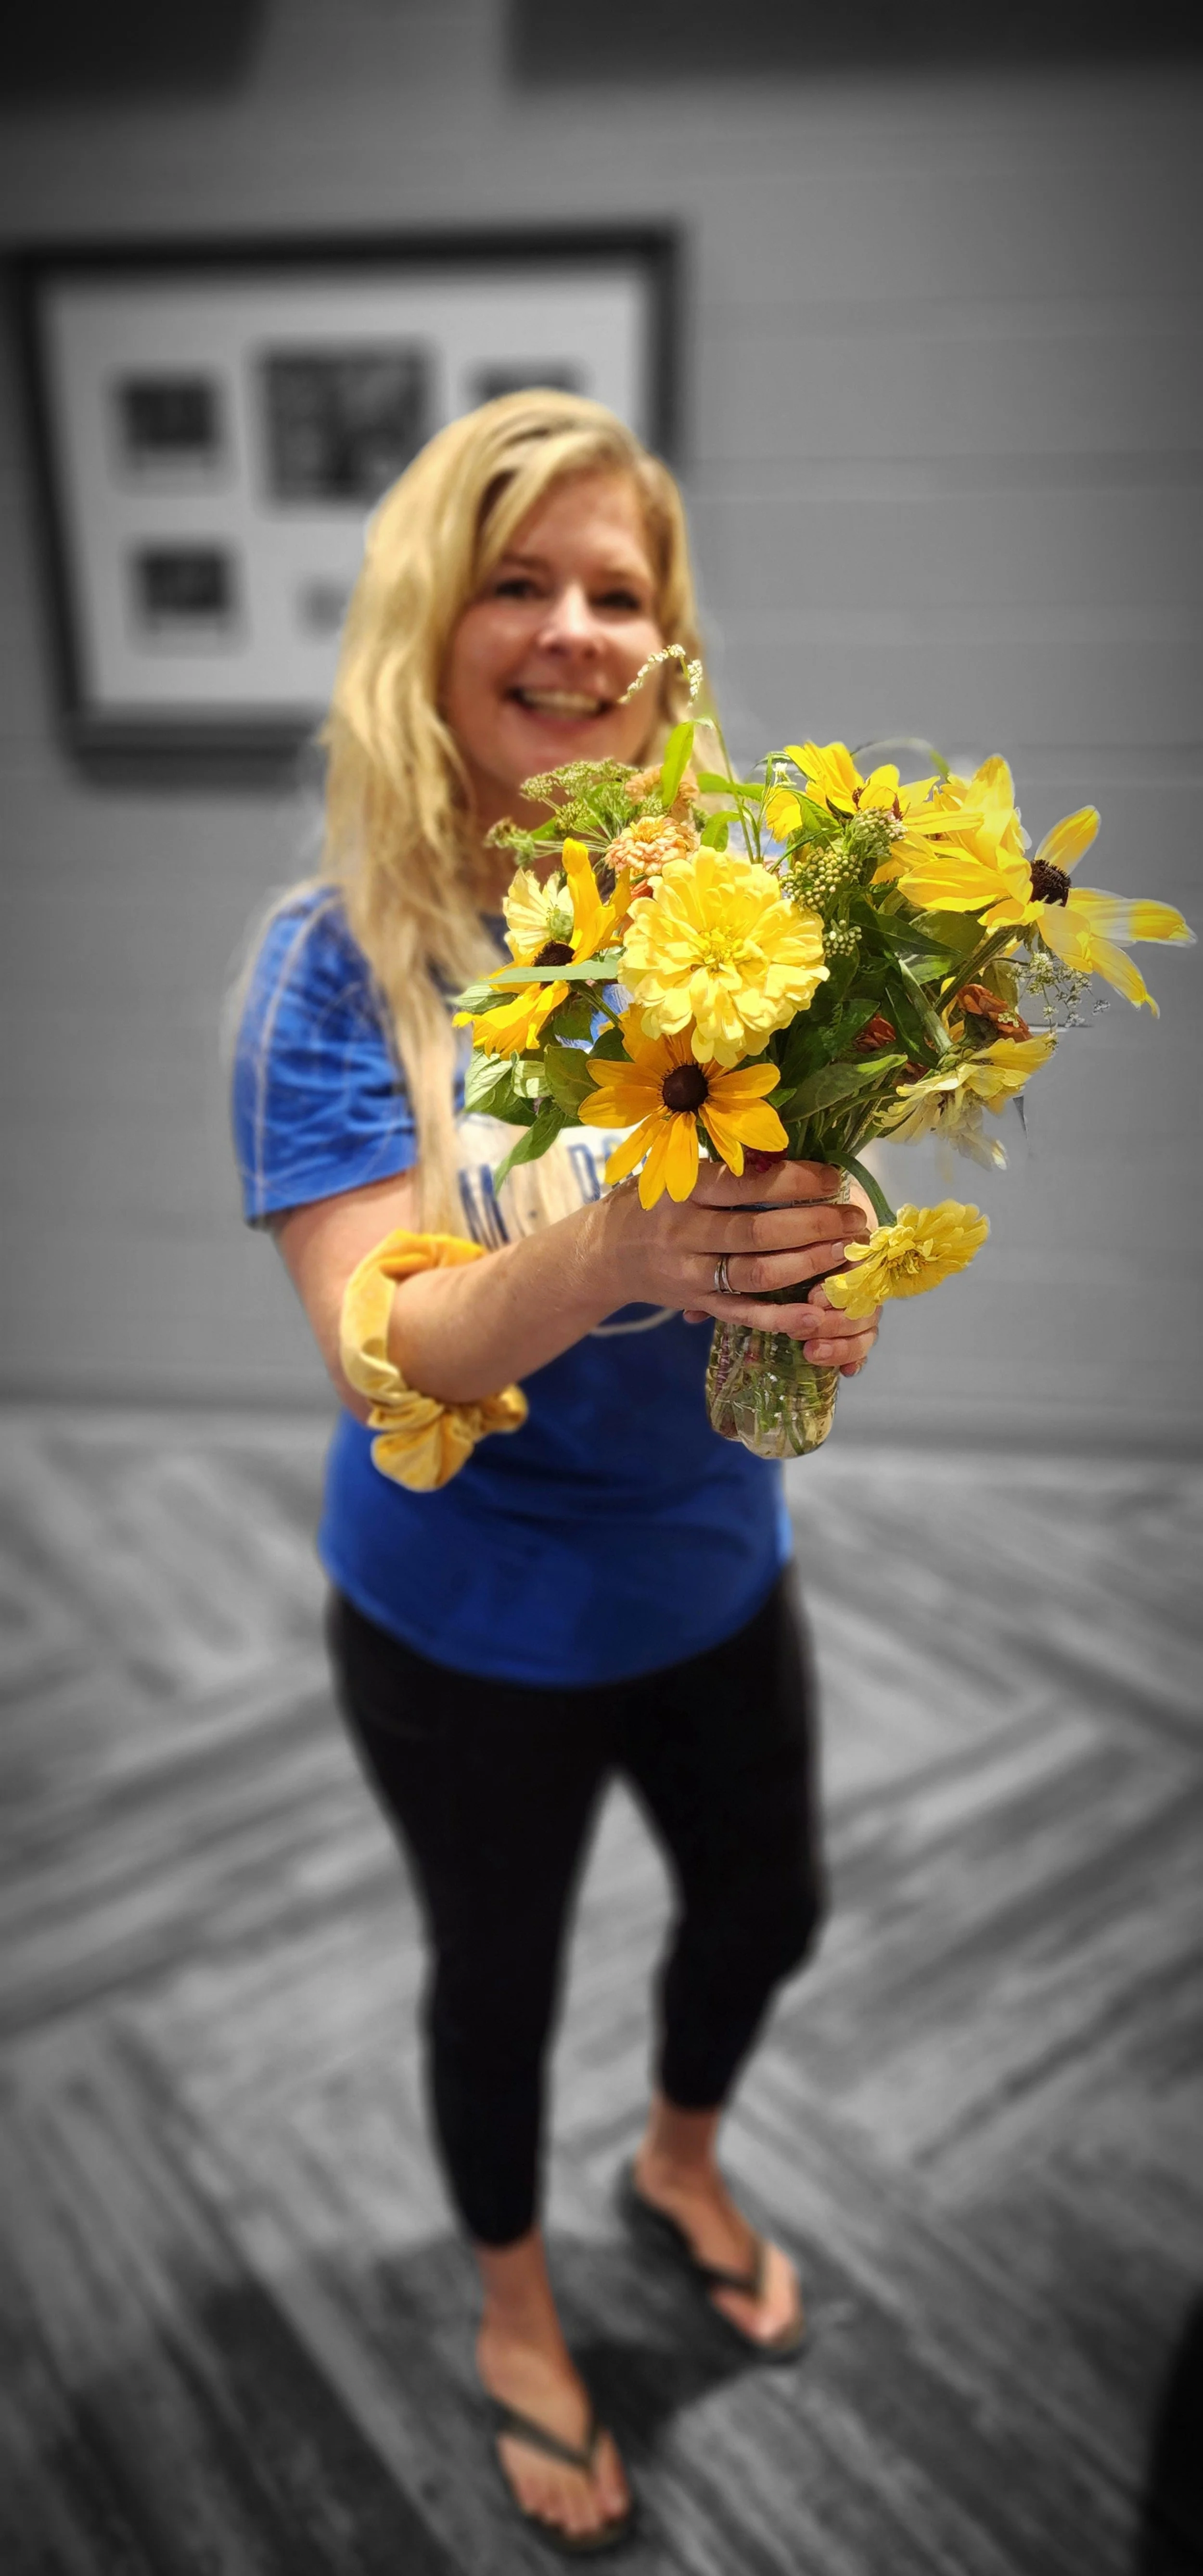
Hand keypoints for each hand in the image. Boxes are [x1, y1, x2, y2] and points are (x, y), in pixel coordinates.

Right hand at [591, 1157, 881, 1375]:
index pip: (746, 1183)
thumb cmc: (652, 1201)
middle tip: (855, 1219)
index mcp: (683, 1189)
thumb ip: (725, 1168)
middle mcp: (685, 1231)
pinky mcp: (697, 1303)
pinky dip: (781, 1318)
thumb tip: (792, 1153)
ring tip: (845, 1252)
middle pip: (758, 1231)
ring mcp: (691, 1273)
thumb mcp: (675, 1172)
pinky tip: (816, 1315)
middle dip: (815, 1225)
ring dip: (808, 1264)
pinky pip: (744, 1314)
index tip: (835, 1177)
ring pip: (756, 1273)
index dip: (796, 1181)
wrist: (602, 1254)